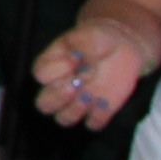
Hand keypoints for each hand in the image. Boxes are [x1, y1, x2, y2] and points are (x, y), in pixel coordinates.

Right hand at [35, 15, 156, 128]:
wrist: (120, 47)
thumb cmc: (96, 40)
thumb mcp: (87, 35)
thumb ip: (82, 47)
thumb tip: (82, 65)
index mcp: (50, 67)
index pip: (40, 76)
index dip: (57, 69)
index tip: (76, 57)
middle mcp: (58, 89)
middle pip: (44, 105)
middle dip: (59, 97)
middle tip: (77, 83)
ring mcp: (77, 103)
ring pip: (64, 120)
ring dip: (76, 110)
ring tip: (91, 95)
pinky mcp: (99, 112)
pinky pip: (93, 124)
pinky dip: (99, 116)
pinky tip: (106, 102)